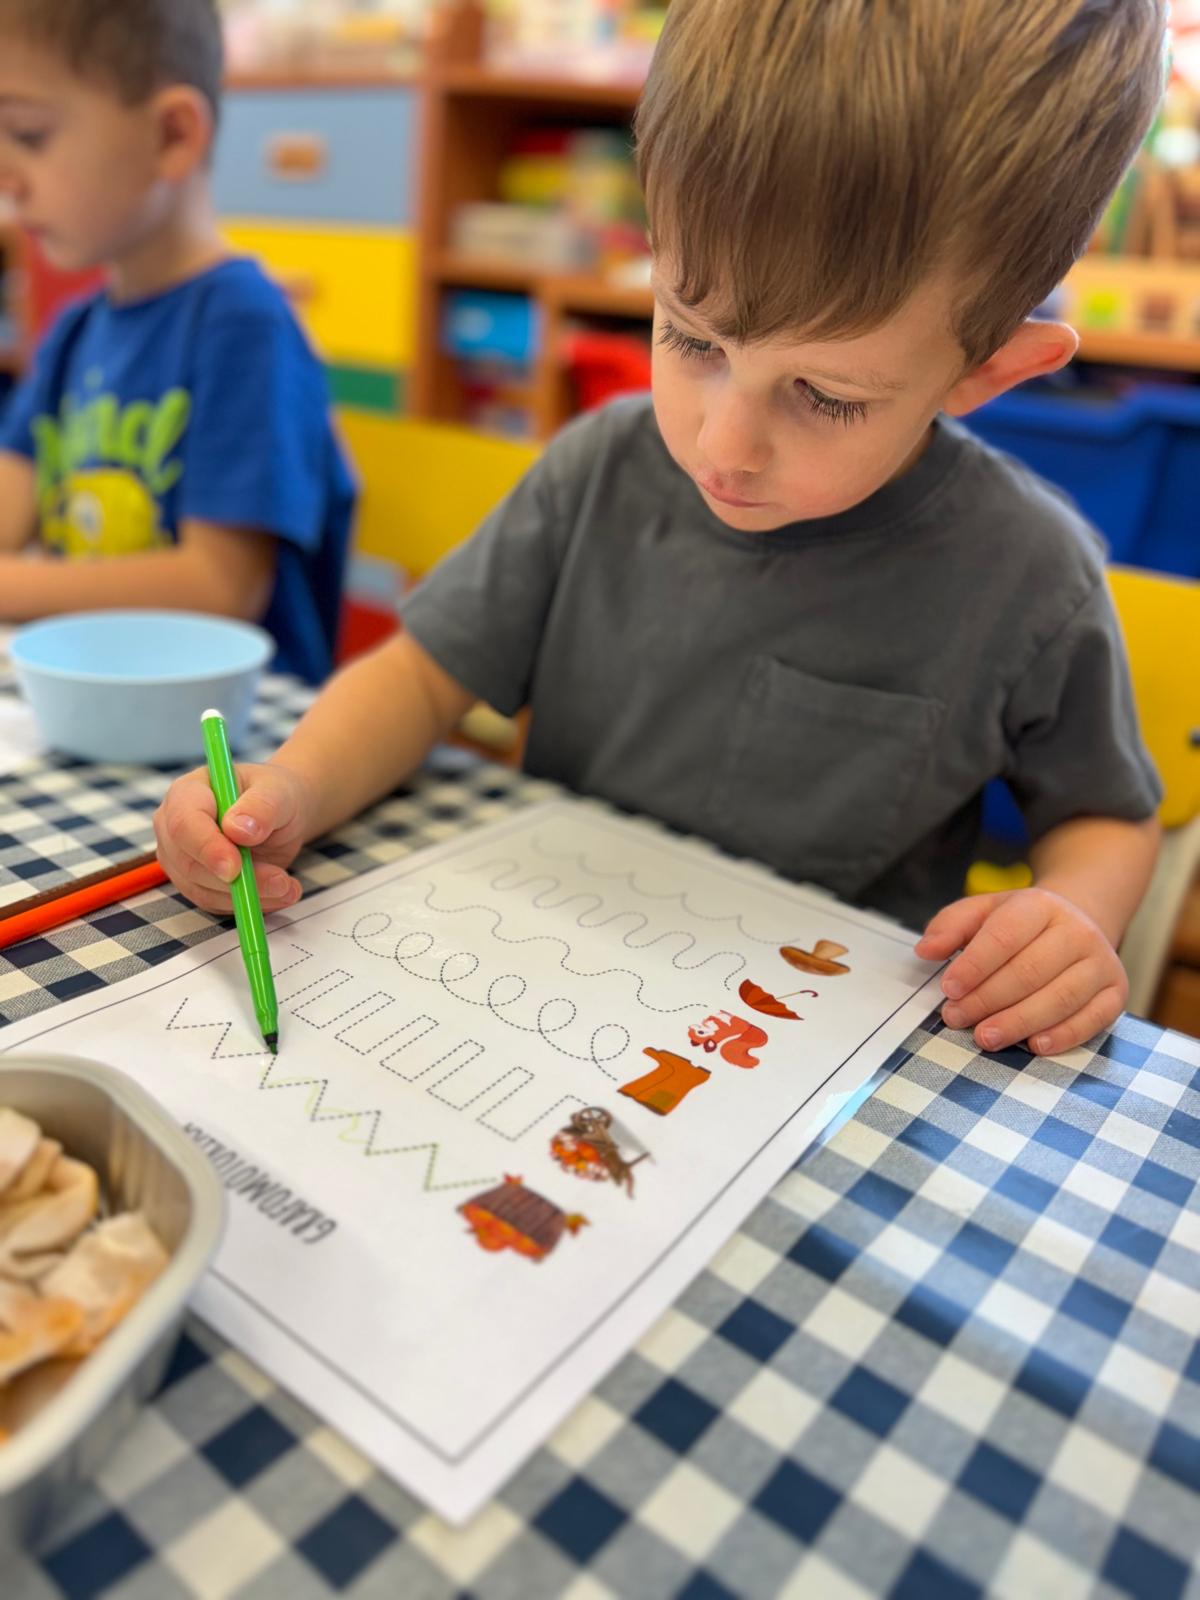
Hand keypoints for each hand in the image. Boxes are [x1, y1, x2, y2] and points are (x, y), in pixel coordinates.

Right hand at [153, 762, 313, 915]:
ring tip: (288, 887)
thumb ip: (261, 807)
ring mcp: (180, 858)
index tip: (235, 867)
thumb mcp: (278, 792)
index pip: (183, 823)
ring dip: (247, 895)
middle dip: (235, 880)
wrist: (280, 815)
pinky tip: (279, 894)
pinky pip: (215, 902)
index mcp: (187, 793)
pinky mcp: (194, 883)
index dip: (207, 848)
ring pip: (202, 888)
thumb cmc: (274, 796)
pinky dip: (248, 903)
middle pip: (189, 863)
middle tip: (280, 883)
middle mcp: (173, 827)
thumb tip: (238, 830)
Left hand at [914, 888, 1127, 1055]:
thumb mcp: (982, 912)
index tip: (948, 988)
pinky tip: (1034, 1045)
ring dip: (1018, 1022)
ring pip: (1060, 998)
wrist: (1077, 923)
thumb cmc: (1020, 925)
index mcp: (1041, 905)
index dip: (974, 965)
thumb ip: (950, 927)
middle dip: (988, 999)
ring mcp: (1101, 962)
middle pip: (1029, 971)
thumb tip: (926, 950)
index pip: (1005, 936)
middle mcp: (1077, 930)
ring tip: (985, 1036)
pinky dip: (1064, 1035)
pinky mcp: (1116, 992)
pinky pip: (1093, 1019)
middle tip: (956, 1017)